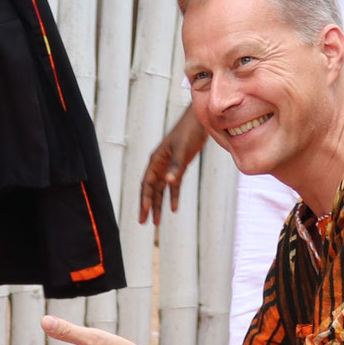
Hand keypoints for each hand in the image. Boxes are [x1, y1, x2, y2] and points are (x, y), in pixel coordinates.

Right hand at [138, 108, 206, 222]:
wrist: (200, 122)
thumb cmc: (188, 132)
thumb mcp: (182, 150)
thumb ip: (176, 167)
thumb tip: (168, 182)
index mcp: (156, 161)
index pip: (147, 184)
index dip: (144, 199)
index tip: (144, 214)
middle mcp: (159, 165)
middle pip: (150, 189)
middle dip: (147, 206)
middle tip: (143, 222)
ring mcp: (169, 166)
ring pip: (161, 189)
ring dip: (159, 204)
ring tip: (157, 222)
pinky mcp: (180, 166)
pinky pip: (174, 185)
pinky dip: (173, 196)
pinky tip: (174, 208)